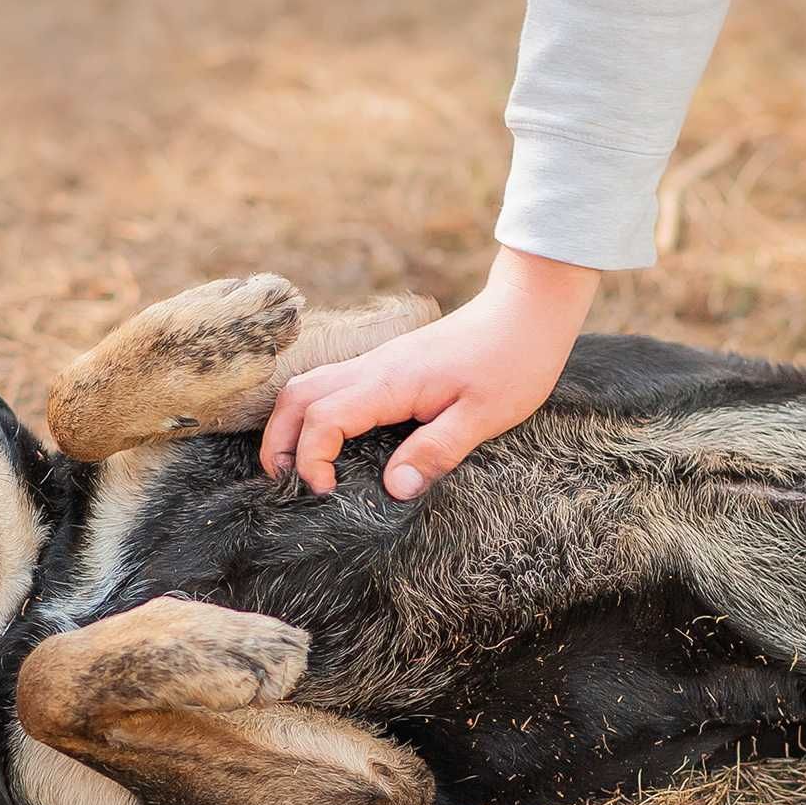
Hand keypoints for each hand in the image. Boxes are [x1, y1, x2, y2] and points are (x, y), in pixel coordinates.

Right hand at [261, 246, 599, 499]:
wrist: (527, 312)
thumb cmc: (512, 361)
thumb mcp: (484, 417)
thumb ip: (436, 452)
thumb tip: (394, 489)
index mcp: (391, 382)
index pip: (324, 418)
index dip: (311, 459)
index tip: (326, 492)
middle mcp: (374, 368)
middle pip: (297, 397)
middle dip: (278, 441)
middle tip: (284, 483)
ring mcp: (378, 363)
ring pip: (309, 386)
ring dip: (291, 424)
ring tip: (297, 467)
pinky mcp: (389, 366)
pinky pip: (333, 385)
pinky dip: (314, 413)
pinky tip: (330, 440)